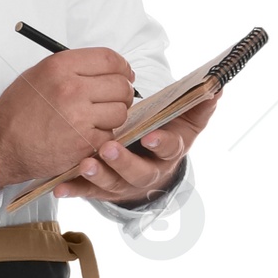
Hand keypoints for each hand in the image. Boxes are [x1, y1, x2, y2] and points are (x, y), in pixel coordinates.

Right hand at [0, 45, 136, 189]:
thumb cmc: (18, 111)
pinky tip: (86, 135)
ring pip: (120, 111)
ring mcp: (79, 116)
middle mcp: (71, 88)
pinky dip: (103, 137)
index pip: (109, 58)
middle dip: (121, 93)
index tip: (125, 74)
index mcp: (61, 67)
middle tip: (114, 100)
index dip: (123, 67)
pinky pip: (110, 135)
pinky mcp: (83, 142)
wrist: (1, 143)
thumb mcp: (40, 74)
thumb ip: (73, 68)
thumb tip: (107, 67)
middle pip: (120, 85)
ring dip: (113, 117)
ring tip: (95, 120)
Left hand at [53, 82, 219, 204]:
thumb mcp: (186, 123)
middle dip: (124, 162)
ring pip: (111, 183)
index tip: (151, 136)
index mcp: (168, 153)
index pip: (169, 149)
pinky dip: (74, 189)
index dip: (161, 144)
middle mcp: (147, 172)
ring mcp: (123, 182)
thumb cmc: (165, 135)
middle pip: (138, 172)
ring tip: (84, 163)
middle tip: (110, 148)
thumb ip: (199, 105)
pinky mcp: (101, 189)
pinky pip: (86, 190)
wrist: (148, 165)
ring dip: (98, 175)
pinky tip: (60, 186)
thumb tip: (216, 87)